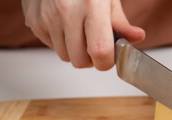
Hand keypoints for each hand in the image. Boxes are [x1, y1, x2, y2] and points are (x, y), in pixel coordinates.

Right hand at [21, 0, 144, 69]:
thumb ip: (122, 23)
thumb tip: (138, 37)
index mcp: (91, 5)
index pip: (100, 51)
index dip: (106, 62)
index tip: (109, 58)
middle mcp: (66, 10)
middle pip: (80, 61)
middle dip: (90, 59)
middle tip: (94, 44)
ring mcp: (47, 16)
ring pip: (64, 57)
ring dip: (74, 51)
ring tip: (79, 32)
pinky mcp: (34, 20)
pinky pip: (51, 46)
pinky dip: (60, 42)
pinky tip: (65, 26)